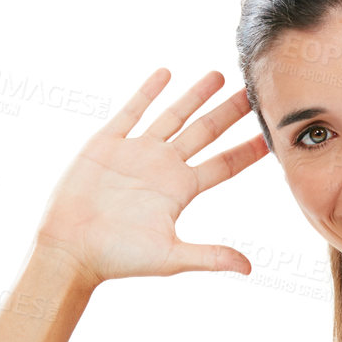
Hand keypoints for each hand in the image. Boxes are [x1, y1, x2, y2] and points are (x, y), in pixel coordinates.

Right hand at [33, 68, 268, 283]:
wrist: (70, 250)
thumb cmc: (117, 258)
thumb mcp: (169, 258)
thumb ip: (209, 256)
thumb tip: (248, 268)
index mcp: (181, 190)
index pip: (224, 165)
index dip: (248, 150)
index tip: (271, 134)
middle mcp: (163, 167)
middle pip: (205, 132)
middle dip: (229, 112)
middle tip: (253, 91)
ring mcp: (136, 153)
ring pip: (173, 116)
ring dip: (195, 95)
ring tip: (218, 75)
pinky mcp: (106, 144)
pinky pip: (131, 112)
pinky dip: (148, 92)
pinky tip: (166, 73)